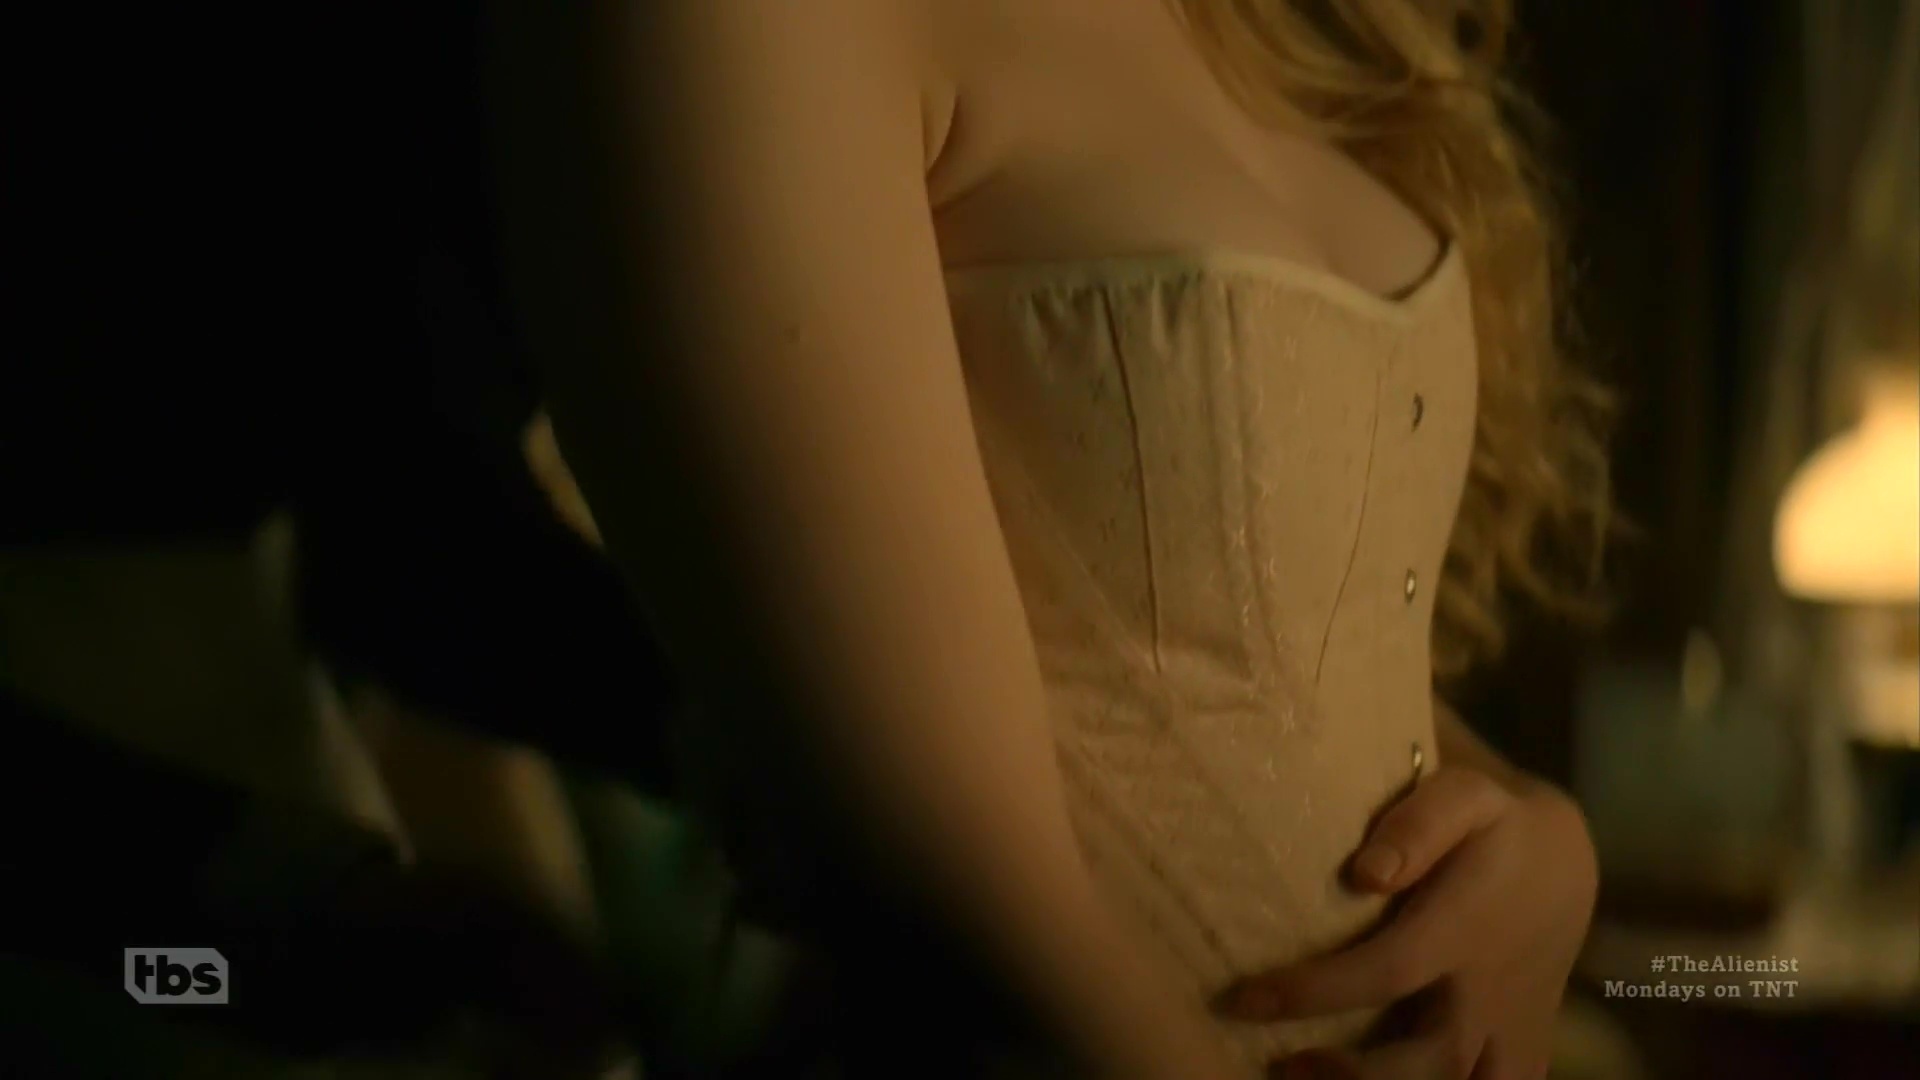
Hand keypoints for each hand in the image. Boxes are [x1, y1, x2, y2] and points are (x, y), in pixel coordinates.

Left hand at [1220, 768, 1597, 1079]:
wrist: (1566, 864)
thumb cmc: (1494, 826)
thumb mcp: (1466, 798)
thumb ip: (1418, 825)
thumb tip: (1367, 871)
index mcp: (1463, 930)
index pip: (1386, 972)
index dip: (1313, 992)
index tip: (1244, 998)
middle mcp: (1487, 991)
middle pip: (1427, 1060)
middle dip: (1353, 1077)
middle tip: (1281, 1067)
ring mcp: (1508, 1028)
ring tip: (1311, 1079)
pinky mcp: (1518, 1049)